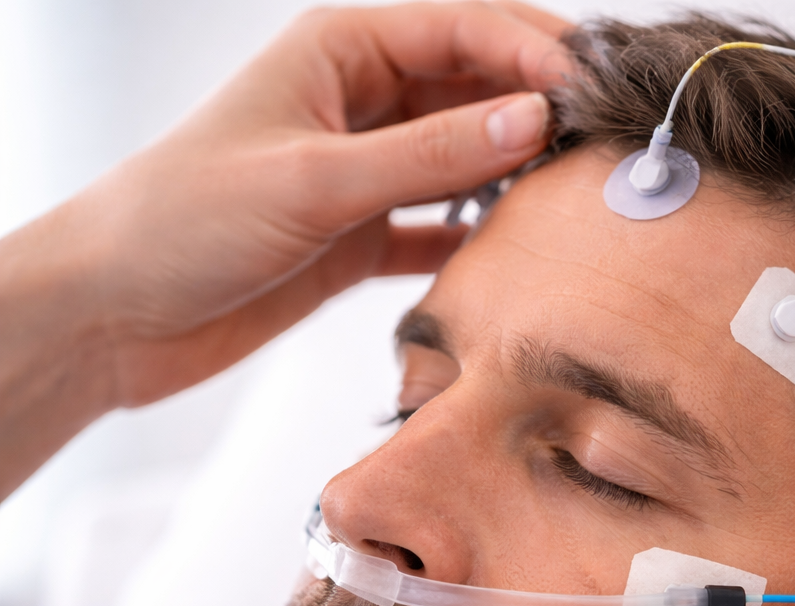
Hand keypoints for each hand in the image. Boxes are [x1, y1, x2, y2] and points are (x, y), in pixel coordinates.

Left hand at [0, 2, 571, 498]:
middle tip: (609, 145)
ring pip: (470, 154)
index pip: (466, 27)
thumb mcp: (314, 179)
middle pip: (480, 86)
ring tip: (581, 198)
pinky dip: (483, 234)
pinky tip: (523, 253)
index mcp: (342, 50)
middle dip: (544, 108)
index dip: (538, 50)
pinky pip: (447, 221)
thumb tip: (535, 119)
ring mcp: (368, 167)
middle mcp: (363, 99)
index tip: (599, 91)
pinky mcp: (365, 232)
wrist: (112, 315)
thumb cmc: (181, 222)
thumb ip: (428, 153)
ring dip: (521, 173)